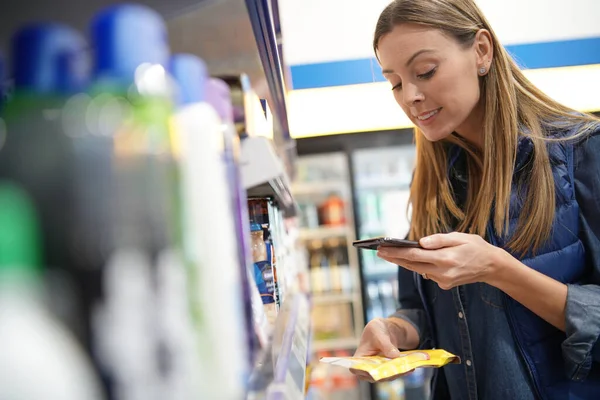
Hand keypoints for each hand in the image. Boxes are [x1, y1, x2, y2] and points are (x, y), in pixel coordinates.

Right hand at [352, 317, 417, 381]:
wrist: (385, 330)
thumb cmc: (376, 329)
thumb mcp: (378, 333)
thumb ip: (385, 344)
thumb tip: (394, 356)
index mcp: (359, 358)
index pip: (357, 369)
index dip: (365, 372)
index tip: (377, 370)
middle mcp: (367, 367)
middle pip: (375, 375)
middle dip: (388, 373)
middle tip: (399, 369)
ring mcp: (378, 370)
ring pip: (387, 376)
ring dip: (397, 373)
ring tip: (408, 368)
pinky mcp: (388, 371)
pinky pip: (394, 373)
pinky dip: (402, 371)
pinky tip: (410, 367)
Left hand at [377, 232, 502, 289]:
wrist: (491, 266)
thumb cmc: (475, 247)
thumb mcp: (460, 237)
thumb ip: (439, 240)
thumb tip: (420, 243)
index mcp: (445, 259)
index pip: (414, 256)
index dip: (396, 253)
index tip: (382, 249)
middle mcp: (442, 273)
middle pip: (412, 265)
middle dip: (394, 258)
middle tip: (378, 251)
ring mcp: (443, 281)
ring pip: (418, 270)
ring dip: (403, 262)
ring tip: (388, 254)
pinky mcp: (445, 285)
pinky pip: (428, 273)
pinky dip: (419, 266)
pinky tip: (411, 259)